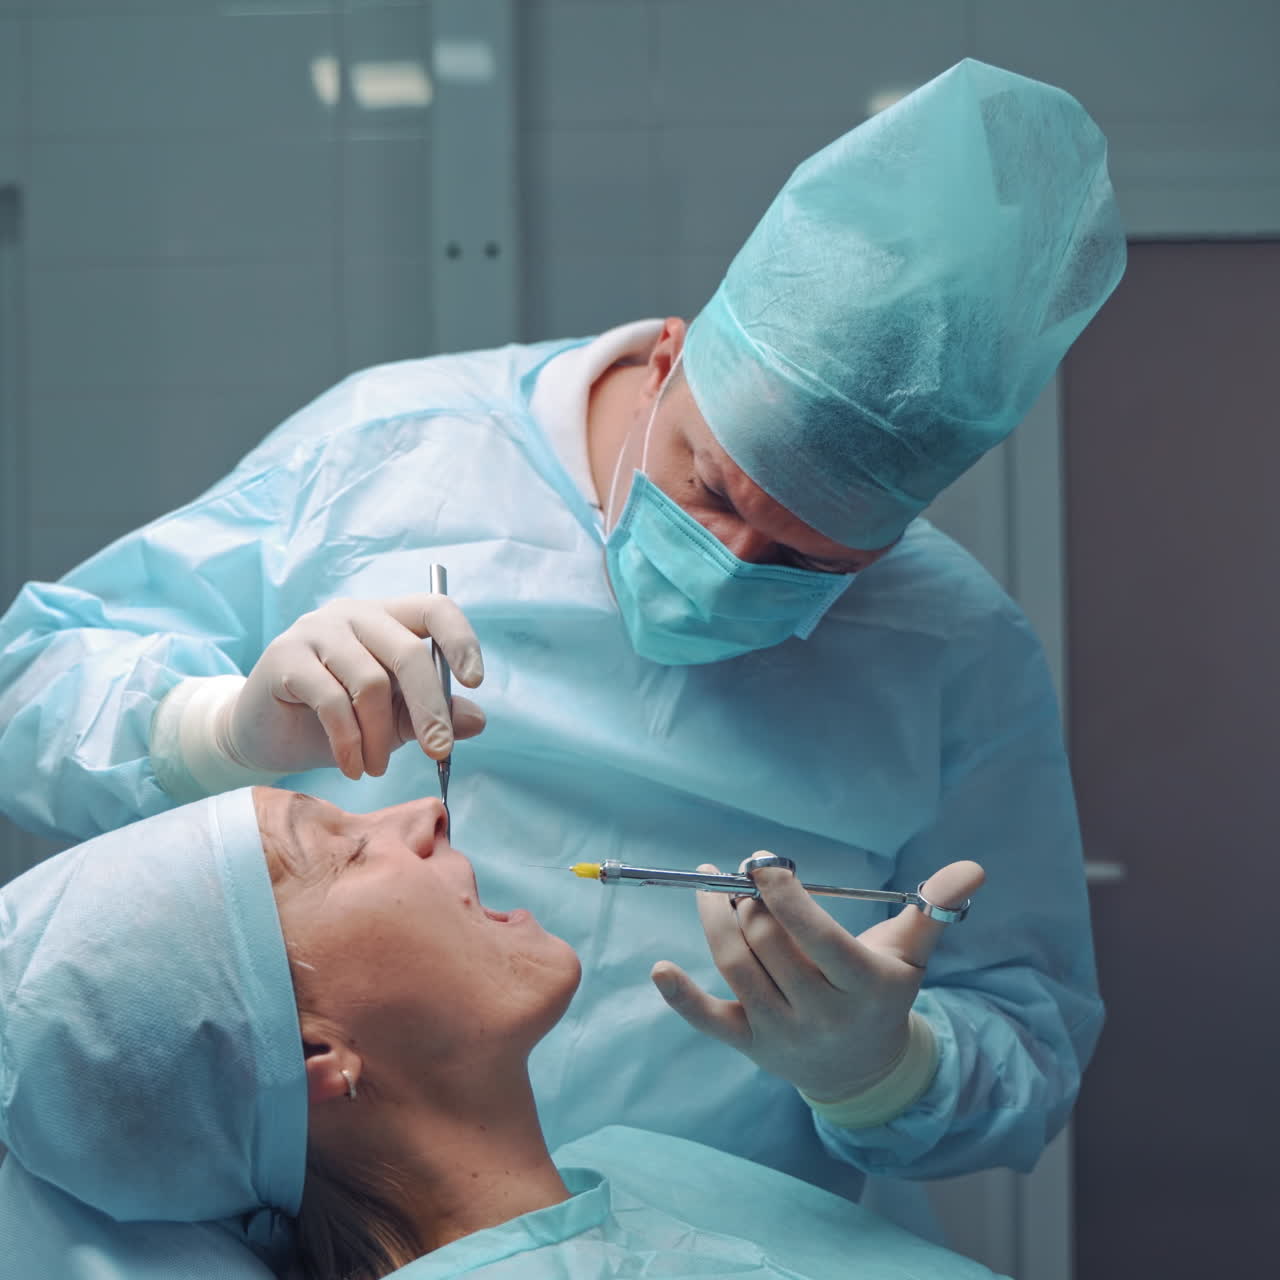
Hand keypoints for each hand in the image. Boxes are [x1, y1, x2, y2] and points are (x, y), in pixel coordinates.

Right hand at [221, 594, 484, 778]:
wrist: (265, 733)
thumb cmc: (336, 721)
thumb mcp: (394, 719)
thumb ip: (434, 714)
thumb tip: (478, 720)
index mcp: (388, 617)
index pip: (435, 609)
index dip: (460, 641)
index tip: (475, 682)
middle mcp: (354, 614)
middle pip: (408, 652)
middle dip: (429, 709)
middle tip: (438, 752)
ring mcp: (317, 630)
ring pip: (371, 682)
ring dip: (380, 737)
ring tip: (377, 769)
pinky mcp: (285, 656)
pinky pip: (333, 701)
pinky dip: (349, 742)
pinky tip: (352, 766)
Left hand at [651, 856, 984, 1101]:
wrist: (863, 1071)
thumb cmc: (882, 992)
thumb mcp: (911, 954)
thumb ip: (934, 908)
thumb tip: (973, 867)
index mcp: (863, 987)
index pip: (819, 938)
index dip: (786, 898)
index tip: (764, 863)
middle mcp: (822, 1015)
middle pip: (771, 948)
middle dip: (752, 903)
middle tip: (745, 873)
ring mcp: (782, 1034)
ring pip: (738, 970)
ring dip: (717, 922)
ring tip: (713, 887)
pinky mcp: (750, 1046)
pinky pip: (710, 1022)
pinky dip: (681, 997)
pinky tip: (659, 968)